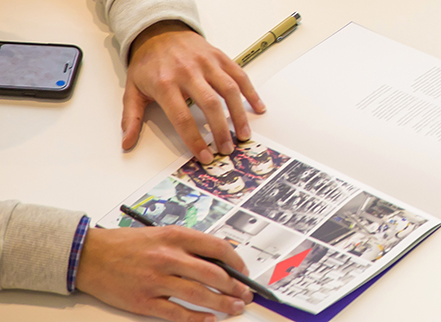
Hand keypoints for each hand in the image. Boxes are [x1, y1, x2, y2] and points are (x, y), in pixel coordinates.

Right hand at [76, 225, 251, 321]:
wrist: (90, 255)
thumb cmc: (126, 244)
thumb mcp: (162, 234)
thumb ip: (188, 246)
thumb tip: (217, 261)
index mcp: (175, 237)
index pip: (217, 248)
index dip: (236, 261)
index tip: (243, 271)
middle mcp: (168, 257)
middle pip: (213, 274)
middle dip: (234, 287)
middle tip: (244, 294)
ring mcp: (155, 280)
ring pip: (198, 294)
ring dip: (221, 303)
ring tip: (233, 308)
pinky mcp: (142, 300)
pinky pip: (175, 312)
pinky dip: (195, 318)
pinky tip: (207, 319)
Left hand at [124, 21, 264, 163]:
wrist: (160, 30)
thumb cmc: (148, 63)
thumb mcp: (132, 90)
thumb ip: (131, 118)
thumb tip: (126, 143)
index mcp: (165, 84)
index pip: (182, 118)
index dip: (195, 140)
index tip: (205, 156)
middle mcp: (188, 72)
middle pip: (210, 104)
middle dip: (221, 130)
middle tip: (227, 149)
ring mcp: (207, 63)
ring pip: (229, 90)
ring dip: (239, 114)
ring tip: (244, 134)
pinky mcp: (220, 57)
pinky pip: (240, 75)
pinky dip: (251, 92)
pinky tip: (258, 107)